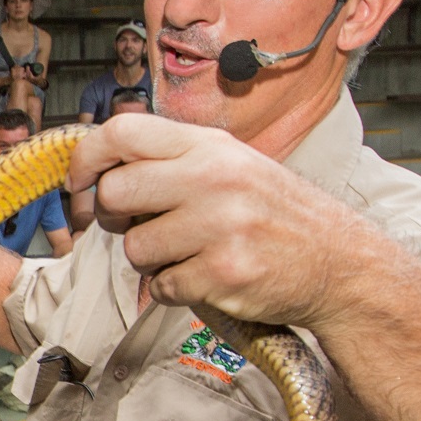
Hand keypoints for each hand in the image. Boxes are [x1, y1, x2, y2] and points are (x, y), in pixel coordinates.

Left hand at [69, 114, 380, 328]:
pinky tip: (207, 276)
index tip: (80, 184)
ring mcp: (220, 226)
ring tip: (189, 252)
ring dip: (151, 259)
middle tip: (142, 226)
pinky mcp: (224, 273)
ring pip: (134, 247)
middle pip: (116, 193)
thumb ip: (172, 159)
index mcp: (210, 145)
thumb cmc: (276, 215)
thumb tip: (100, 168)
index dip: (86, 160)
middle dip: (117, 218)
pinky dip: (175, 288)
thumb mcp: (231, 164)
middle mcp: (214, 178)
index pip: (121, 132)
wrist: (340, 263)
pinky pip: (161, 286)